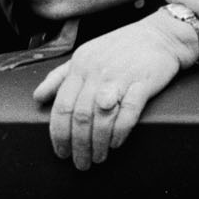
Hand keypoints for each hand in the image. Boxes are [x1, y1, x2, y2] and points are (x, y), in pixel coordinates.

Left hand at [32, 15, 189, 168]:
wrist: (161, 35)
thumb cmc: (121, 47)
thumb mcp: (84, 55)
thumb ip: (60, 76)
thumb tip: (37, 97)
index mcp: (79, 66)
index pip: (62, 105)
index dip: (58, 132)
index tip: (60, 151)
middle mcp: (96, 72)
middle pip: (80, 115)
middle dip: (77, 144)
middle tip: (79, 162)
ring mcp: (119, 77)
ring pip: (101, 116)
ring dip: (98, 143)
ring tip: (98, 158)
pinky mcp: (143, 83)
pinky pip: (128, 111)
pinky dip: (120, 131)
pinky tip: (116, 144)